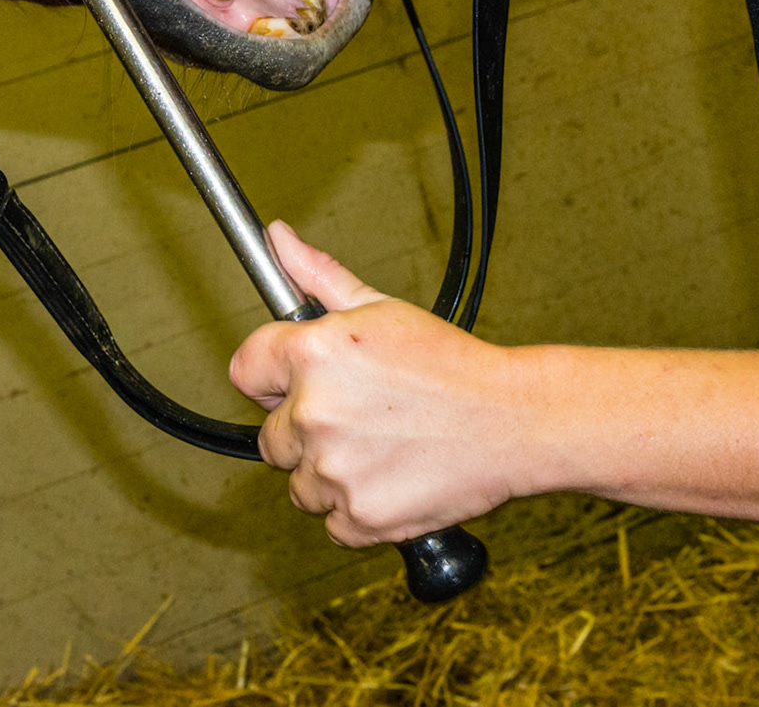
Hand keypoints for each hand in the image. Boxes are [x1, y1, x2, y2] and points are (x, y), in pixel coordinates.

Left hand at [229, 221, 525, 545]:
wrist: (513, 422)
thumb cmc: (451, 365)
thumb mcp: (381, 308)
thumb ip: (317, 276)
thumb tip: (277, 236)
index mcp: (312, 355)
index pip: (245, 371)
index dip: (272, 377)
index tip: (295, 383)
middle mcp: (313, 413)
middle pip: (271, 436)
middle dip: (305, 428)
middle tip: (360, 416)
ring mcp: (333, 471)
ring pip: (300, 483)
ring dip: (329, 472)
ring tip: (382, 447)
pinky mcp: (357, 518)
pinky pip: (332, 521)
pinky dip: (356, 508)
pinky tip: (393, 478)